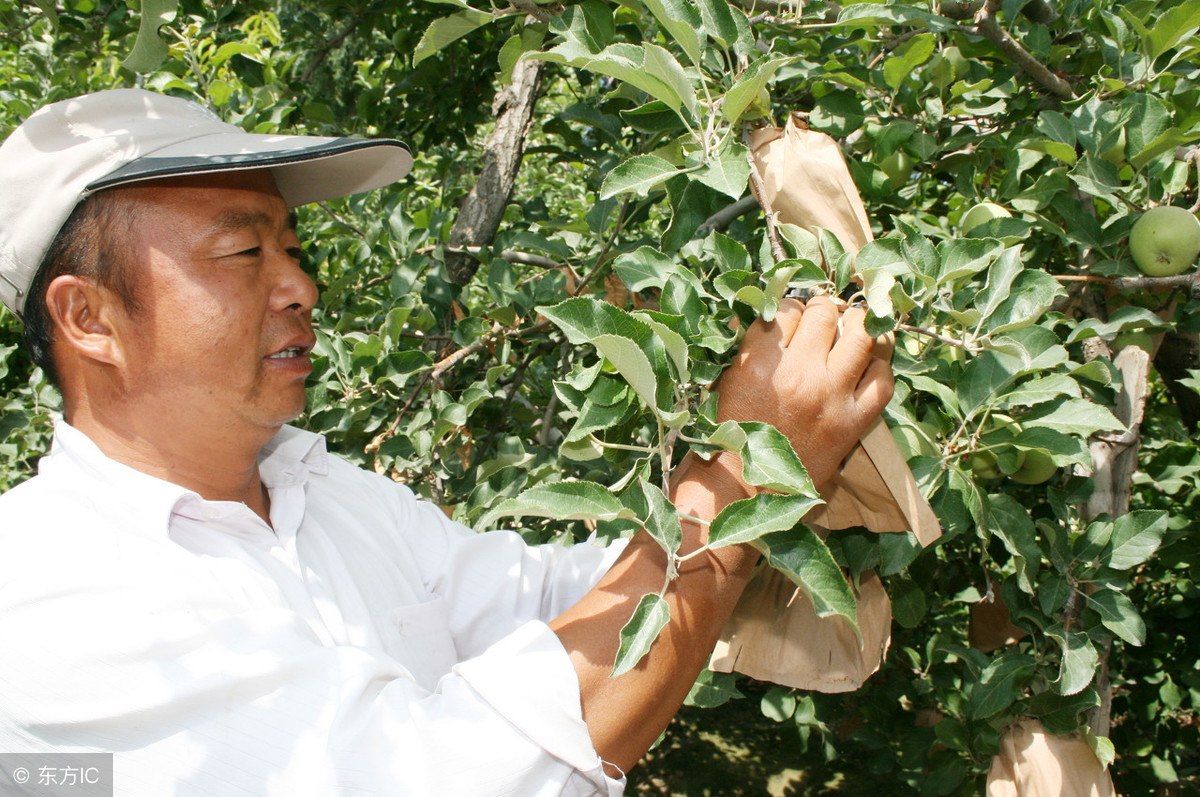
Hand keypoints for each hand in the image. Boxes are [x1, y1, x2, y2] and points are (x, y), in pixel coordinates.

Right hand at [712, 295, 894, 488]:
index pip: (786, 309)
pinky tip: (869, 363)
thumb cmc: (733, 432)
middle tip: (822, 316)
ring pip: (863, 336)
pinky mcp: (852, 423)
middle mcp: (799, 375)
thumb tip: (774, 313)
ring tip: (853, 326)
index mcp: (759, 363)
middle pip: (824, 314)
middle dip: (823, 308)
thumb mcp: (728, 380)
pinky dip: (880, 365)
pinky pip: (883, 381)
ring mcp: (831, 398)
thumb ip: (750, 345)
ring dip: (859, 324)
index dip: (790, 307)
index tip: (792, 317)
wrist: (746, 488)